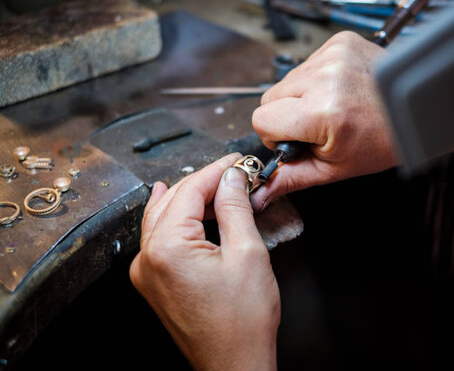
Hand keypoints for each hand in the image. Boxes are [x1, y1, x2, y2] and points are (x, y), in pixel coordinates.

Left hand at [130, 153, 279, 370]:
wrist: (235, 363)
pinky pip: (161, 237)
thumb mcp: (247, 253)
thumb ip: (235, 207)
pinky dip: (179, 218)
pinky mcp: (154, 282)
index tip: (238, 162)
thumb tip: (232, 178)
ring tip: (221, 187)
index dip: (217, 170)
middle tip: (236, 173)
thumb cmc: (243, 321)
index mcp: (167, 249)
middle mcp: (147, 259)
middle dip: (205, 182)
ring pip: (164, 216)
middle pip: (174, 200)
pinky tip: (188, 206)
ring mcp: (146, 273)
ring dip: (192, 198)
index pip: (189, 190)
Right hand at [252, 31, 399, 210]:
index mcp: (323, 112)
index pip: (262, 118)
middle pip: (270, 97)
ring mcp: (333, 55)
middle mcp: (326, 77)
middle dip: (287, 115)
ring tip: (333, 107)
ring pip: (287, 80)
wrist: (417, 110)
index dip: (275, 135)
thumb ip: (291, 178)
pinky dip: (317, 79)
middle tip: (317, 126)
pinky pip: (307, 63)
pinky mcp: (339, 41)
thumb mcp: (334, 169)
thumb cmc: (381, 142)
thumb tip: (260, 192)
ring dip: (302, 95)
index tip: (297, 140)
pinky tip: (339, 90)